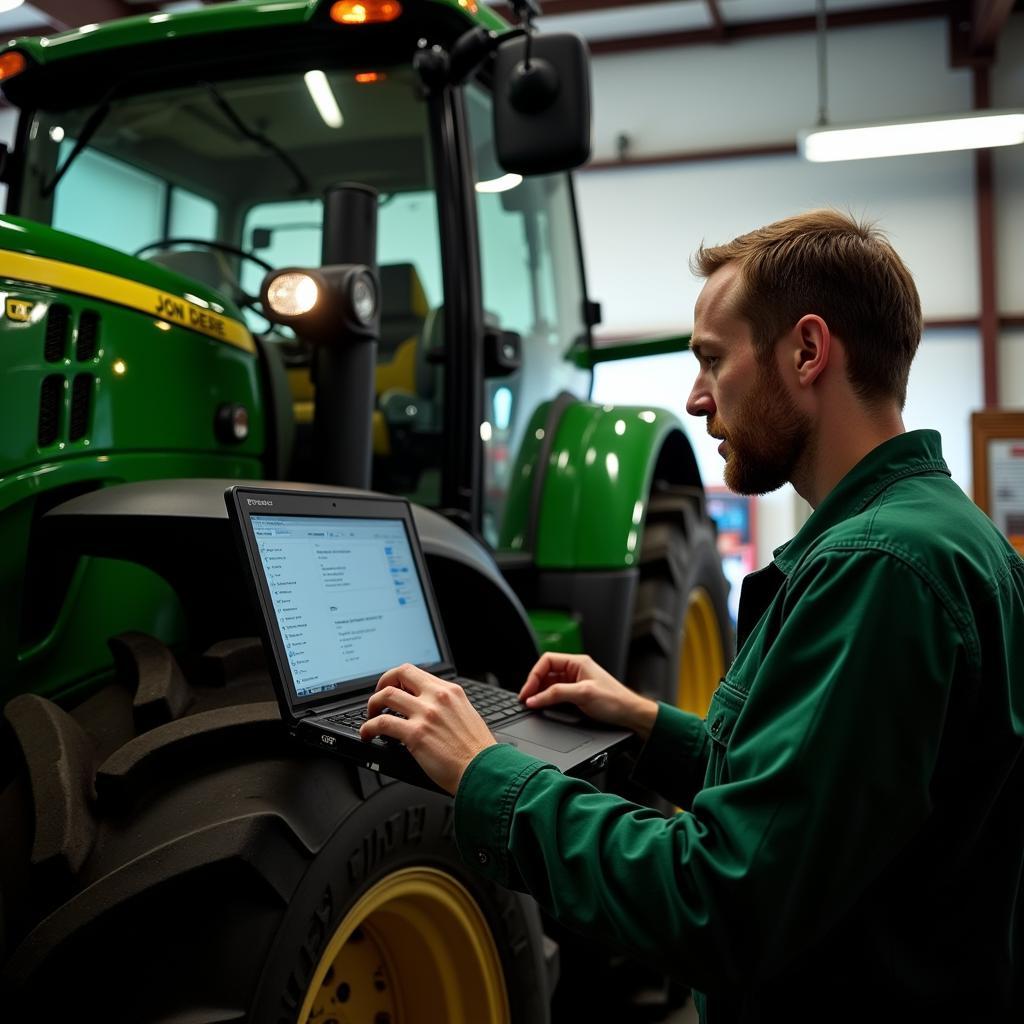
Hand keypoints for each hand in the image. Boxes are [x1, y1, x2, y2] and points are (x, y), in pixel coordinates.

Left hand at [360, 663, 496, 794]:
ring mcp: (425, 714)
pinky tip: (368, 734)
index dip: (398, 678)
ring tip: (370, 717)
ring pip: (386, 696)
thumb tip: (427, 707)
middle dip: (382, 684)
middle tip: (378, 698)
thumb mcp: (466, 715)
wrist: (483, 772)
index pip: (416, 672)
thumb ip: (446, 707)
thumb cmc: (477, 751)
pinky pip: (382, 723)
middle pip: (399, 674)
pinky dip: (369, 728)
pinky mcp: (415, 735)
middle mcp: (437, 698)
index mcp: (450, 691)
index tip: (393, 687)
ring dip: (372, 705)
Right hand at [519, 653, 657, 739]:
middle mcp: (575, 669)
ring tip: (533, 704)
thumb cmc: (614, 700)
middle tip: (527, 699)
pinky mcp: (577, 694)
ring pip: (550, 684)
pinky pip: (556, 693)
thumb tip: (535, 698)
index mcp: (577, 662)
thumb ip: (556, 694)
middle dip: (534, 685)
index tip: (527, 692)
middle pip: (546, 672)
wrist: (630, 714)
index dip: (534, 675)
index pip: (547, 661)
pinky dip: (548, 699)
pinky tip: (544, 706)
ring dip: (540, 693)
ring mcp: (576, 682)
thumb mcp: (583, 694)